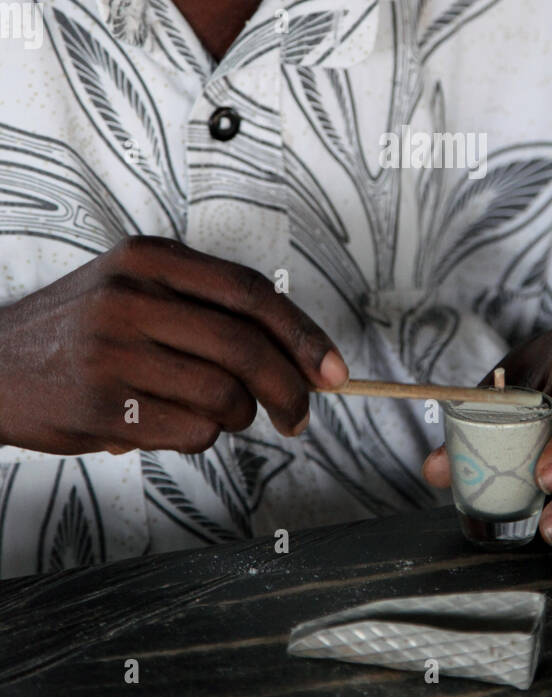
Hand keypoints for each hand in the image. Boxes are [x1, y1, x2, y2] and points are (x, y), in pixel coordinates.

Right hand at [0, 236, 347, 456]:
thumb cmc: (75, 331)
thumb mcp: (132, 286)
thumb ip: (204, 306)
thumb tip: (297, 352)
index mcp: (150, 258)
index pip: (251, 293)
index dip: (303, 335)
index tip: (333, 368)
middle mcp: (132, 296)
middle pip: (246, 347)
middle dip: (289, 389)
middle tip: (300, 414)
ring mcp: (113, 350)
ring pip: (223, 396)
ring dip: (236, 417)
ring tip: (212, 414)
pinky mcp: (100, 405)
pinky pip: (189, 432)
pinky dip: (198, 438)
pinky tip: (170, 425)